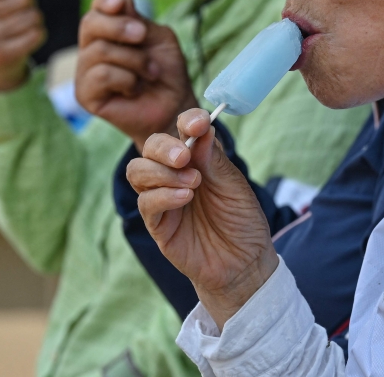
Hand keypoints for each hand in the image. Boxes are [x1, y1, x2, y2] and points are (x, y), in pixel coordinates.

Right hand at [76, 0, 197, 149]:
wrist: (174, 107)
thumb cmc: (166, 73)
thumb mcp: (159, 39)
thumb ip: (139, 20)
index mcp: (109, 32)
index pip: (98, 8)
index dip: (105, 1)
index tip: (120, 2)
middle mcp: (92, 49)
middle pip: (90, 23)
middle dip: (119, 27)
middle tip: (142, 35)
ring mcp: (85, 73)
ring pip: (99, 50)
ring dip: (134, 60)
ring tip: (150, 72)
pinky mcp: (85, 95)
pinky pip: (100, 75)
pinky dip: (126, 79)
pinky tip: (135, 88)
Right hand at [127, 108, 277, 327]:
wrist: (244, 262)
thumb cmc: (241, 220)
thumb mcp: (235, 185)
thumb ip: (215, 159)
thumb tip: (202, 129)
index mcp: (197, 159)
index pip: (181, 131)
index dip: (186, 121)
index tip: (197, 123)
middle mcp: (175, 175)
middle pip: (151, 148)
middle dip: (164, 147)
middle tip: (184, 157)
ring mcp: (163, 199)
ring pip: (138, 171)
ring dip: (161, 172)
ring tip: (193, 182)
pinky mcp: (158, 224)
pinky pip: (146, 203)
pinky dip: (164, 196)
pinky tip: (186, 198)